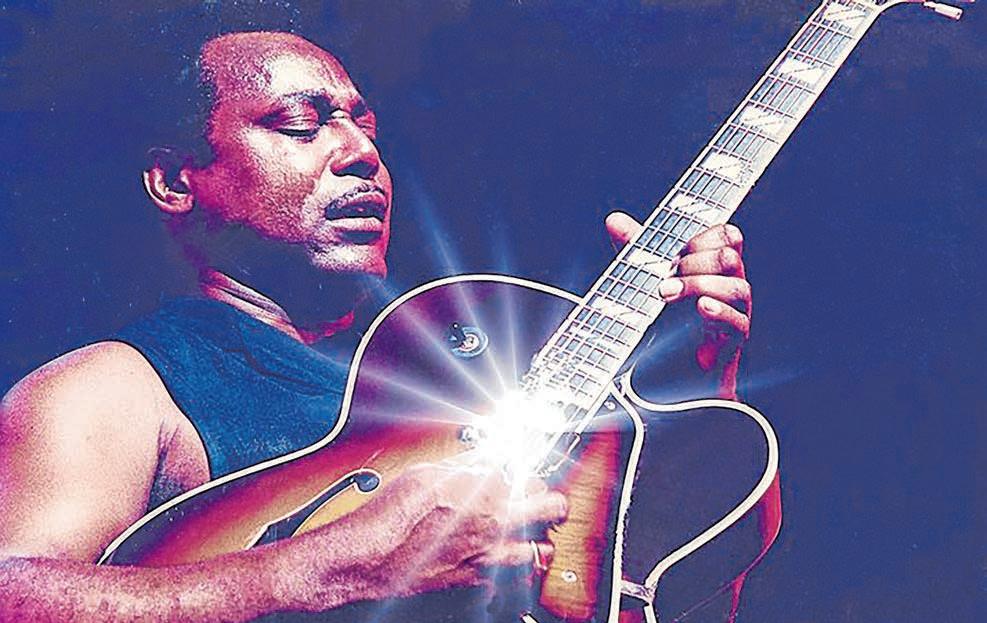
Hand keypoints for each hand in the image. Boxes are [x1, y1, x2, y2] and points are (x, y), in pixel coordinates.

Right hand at [287, 463, 565, 608]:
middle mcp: (497, 527)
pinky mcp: (473, 581)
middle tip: (546, 498)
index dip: (526, 471)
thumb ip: (465, 467)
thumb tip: (481, 461)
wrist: (373, 555)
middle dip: (552, 500)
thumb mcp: (429, 472)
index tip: (518, 471)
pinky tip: (495, 557)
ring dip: (540, 538)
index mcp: (490, 494)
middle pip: (552, 509)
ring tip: (534, 533)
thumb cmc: (395, 513)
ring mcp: (488, 558)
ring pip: (540, 552)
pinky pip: (506, 577)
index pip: (532, 477)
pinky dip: (506, 567)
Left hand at [605, 212, 750, 397]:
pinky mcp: (732, 344)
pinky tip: (700, 308)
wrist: (667, 376)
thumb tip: (614, 220)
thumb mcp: (645, 281)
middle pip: (729, 257)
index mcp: (714, 268)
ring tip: (666, 294)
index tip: (674, 250)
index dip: (702, 236)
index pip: (727, 235)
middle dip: (694, 262)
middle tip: (663, 279)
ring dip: (699, 286)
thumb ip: (636, 251)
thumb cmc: (665, 324)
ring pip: (737, 287)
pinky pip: (738, 322)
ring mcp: (735, 315)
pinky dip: (718, 312)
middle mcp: (729, 287)